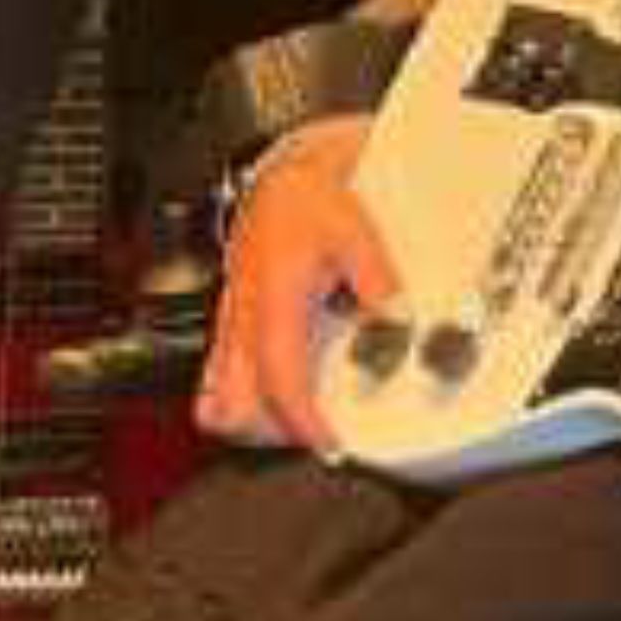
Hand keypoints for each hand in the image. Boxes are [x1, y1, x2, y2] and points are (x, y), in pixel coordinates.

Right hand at [194, 118, 400, 454]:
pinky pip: (222, 370)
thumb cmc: (309, 200)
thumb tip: (399, 317)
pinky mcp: (234, 318)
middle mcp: (246, 321)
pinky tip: (273, 387)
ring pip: (221, 393)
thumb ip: (378, 280)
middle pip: (237, 406)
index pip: (280, 384)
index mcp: (274, 305)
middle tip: (315, 431)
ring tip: (296, 416)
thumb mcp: (356, 233)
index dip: (303, 423)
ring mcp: (235, 322)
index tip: (328, 443)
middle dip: (271, 430)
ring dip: (254, 414)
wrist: (283, 178)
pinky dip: (240, 390)